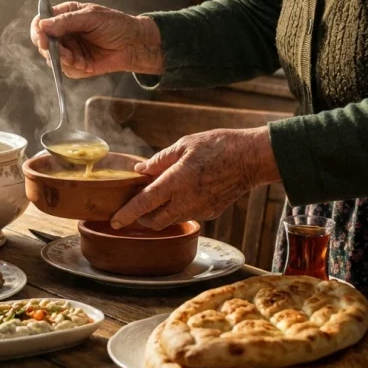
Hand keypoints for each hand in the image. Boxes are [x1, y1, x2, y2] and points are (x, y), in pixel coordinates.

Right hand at [30, 1, 163, 78]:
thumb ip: (67, 21)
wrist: (134, 44)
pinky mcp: (76, 65)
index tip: (42, 37)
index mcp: (64, 16)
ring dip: (62, 60)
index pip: (41, 22)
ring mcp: (69, 50)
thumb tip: (43, 25)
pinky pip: (66, 70)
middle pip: (43, 43)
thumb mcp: (91, 17)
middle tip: (58, 51)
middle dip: (49, 49)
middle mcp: (64, 33)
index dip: (38, 30)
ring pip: (52, 59)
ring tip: (76, 58)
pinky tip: (86, 64)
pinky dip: (74, 68)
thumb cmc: (116, 24)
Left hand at [110, 127, 280, 229]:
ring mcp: (200, 210)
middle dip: (141, 217)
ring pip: (171, 220)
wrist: (252, 158)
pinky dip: (180, 208)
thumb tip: (141, 170)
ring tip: (161, 195)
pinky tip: (185, 192)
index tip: (115, 222)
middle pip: (154, 221)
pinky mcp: (211, 212)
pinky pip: (189, 215)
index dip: (126, 215)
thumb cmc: (219, 146)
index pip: (143, 204)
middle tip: (138, 204)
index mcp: (176, 182)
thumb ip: (160, 160)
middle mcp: (186, 201)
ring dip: (161, 214)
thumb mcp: (184, 145)